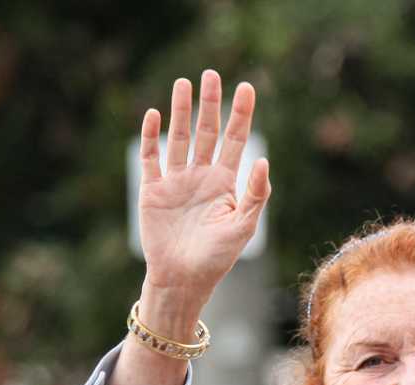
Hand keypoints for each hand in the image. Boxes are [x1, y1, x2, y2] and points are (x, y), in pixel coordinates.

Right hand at [137, 70, 271, 302]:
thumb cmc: (217, 258)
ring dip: (181, 111)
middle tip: (212, 74)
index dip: (241, 114)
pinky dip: (151, 136)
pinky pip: (150, 158)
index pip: (236, 140)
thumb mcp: (243, 227)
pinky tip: (155, 114)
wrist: (182, 280)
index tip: (247, 87)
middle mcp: (200, 176)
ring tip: (184, 83)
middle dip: (210, 103)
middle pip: (206, 131)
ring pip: (178, 138)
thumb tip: (263, 161)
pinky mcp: (152, 190)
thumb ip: (255, 195)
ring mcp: (175, 181)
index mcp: (224, 183)